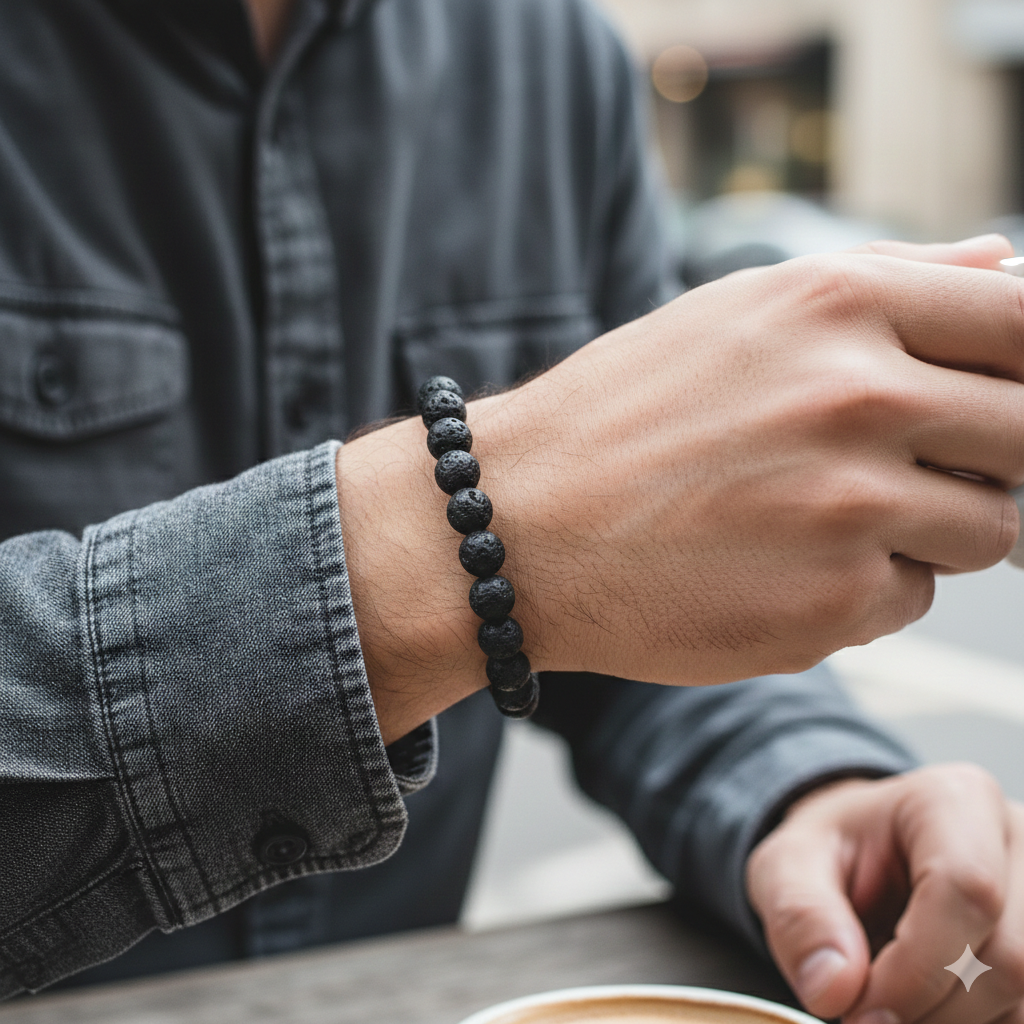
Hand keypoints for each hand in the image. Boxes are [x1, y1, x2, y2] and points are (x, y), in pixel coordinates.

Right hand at [338, 235, 1023, 739]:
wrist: (517, 526)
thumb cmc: (621, 418)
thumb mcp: (740, 312)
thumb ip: (888, 280)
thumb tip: (1006, 263)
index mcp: (839, 304)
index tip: (996, 397)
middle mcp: (859, 398)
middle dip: (986, 457)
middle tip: (901, 468)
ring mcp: (853, 508)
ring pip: (990, 530)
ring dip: (928, 529)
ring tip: (817, 520)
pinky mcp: (835, 606)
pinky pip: (912, 596)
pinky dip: (866, 588)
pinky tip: (778, 569)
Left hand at [747, 764, 1023, 1023]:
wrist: (859, 861)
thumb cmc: (829, 854)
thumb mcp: (786, 866)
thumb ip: (800, 915)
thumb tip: (833, 988)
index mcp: (952, 800)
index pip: (966, 889)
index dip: (917, 969)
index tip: (859, 1009)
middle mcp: (1016, 839)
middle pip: (1008, 957)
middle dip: (930, 1008)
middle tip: (866, 1014)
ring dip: (950, 1022)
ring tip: (892, 998)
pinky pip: (1023, 1016)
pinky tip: (928, 1005)